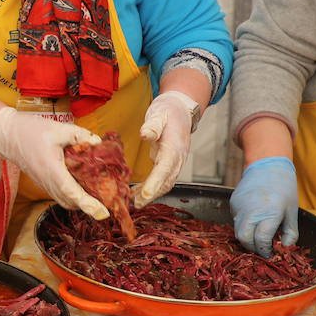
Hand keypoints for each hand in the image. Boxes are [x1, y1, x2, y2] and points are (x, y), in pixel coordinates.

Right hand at [0, 108, 108, 219]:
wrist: (7, 135)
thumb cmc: (30, 130)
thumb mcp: (58, 129)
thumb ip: (80, 135)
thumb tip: (98, 143)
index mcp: (52, 169)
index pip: (72, 192)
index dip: (88, 205)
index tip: (103, 213)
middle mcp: (47, 181)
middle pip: (71, 202)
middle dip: (89, 205)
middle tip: (108, 200)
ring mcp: (44, 184)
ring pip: (65, 201)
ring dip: (80, 202)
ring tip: (98, 195)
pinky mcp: (43, 183)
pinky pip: (60, 196)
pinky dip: (73, 196)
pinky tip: (82, 186)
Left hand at [133, 90, 199, 207]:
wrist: (181, 111)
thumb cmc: (167, 112)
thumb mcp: (158, 113)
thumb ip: (152, 125)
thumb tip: (144, 134)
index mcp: (174, 147)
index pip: (165, 167)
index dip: (155, 182)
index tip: (145, 194)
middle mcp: (177, 158)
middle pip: (166, 181)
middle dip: (152, 195)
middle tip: (135, 204)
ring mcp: (175, 163)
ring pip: (165, 183)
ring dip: (151, 195)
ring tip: (134, 203)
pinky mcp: (169, 165)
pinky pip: (162, 180)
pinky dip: (151, 189)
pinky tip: (137, 194)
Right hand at [230, 157, 299, 257]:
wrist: (267, 165)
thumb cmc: (284, 189)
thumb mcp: (292, 211)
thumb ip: (290, 232)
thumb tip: (285, 248)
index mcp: (269, 214)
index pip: (262, 241)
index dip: (266, 251)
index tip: (270, 253)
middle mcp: (251, 211)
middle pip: (244, 239)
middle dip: (253, 248)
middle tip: (262, 248)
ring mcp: (239, 207)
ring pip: (237, 231)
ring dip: (247, 237)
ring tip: (258, 235)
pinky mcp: (233, 203)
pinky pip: (235, 220)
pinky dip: (243, 225)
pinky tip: (253, 219)